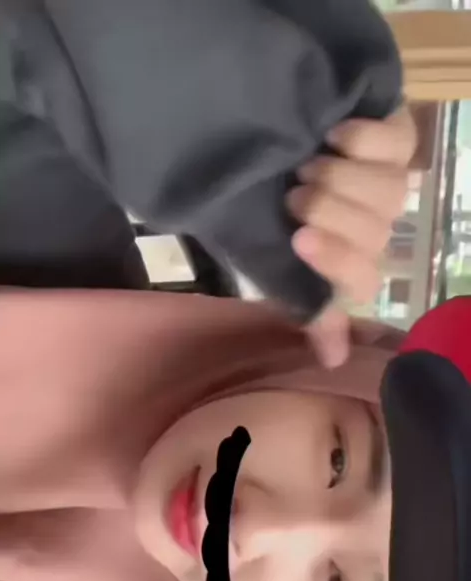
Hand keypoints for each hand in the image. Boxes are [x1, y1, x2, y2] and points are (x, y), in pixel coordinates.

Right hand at [286, 105, 416, 366]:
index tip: (297, 239)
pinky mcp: (398, 139)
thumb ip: (310, 308)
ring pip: (389, 191)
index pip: (361, 280)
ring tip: (307, 163)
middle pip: (374, 232)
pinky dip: (360, 140)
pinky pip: (395, 145)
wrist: (264, 142)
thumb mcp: (274, 263)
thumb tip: (334, 361)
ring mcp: (390, 183)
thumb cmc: (266, 211)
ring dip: (340, 177)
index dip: (334, 261)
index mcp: (348, 264)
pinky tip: (331, 137)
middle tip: (293, 195)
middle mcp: (375, 228)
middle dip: (328, 210)